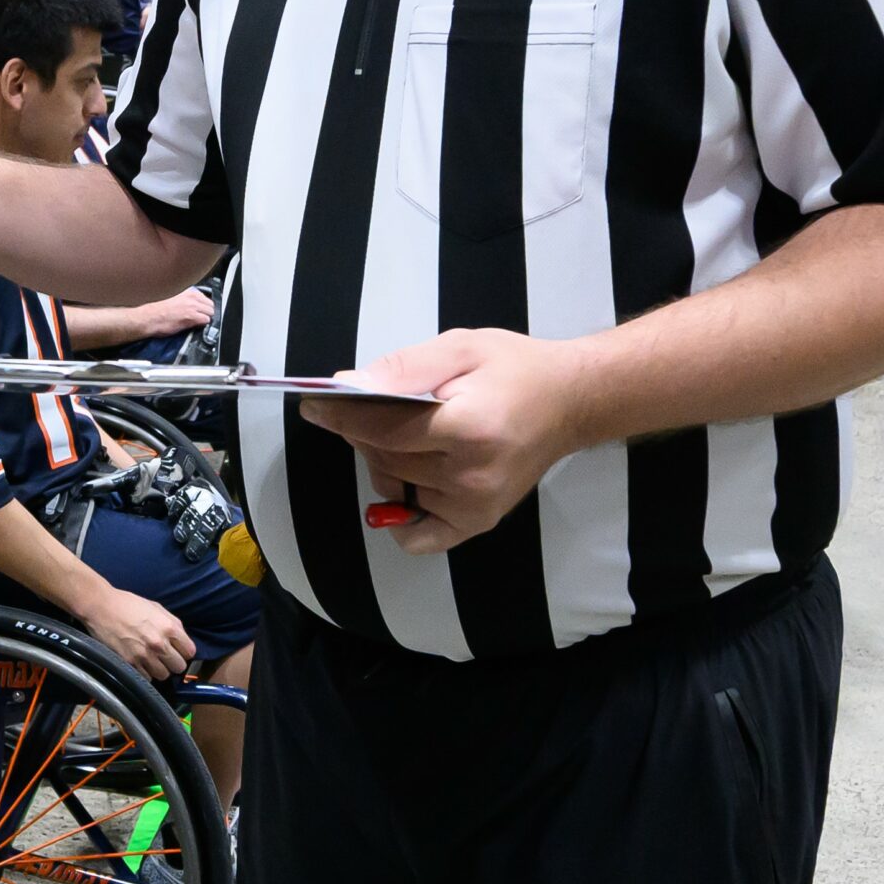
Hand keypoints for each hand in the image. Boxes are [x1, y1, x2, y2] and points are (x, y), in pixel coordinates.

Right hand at [81, 585, 195, 681]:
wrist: (101, 607)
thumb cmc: (128, 604)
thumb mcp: (156, 607)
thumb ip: (172, 624)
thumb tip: (182, 641)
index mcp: (169, 627)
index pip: (190, 652)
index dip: (184, 652)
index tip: (178, 651)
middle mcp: (159, 643)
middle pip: (179, 667)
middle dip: (173, 662)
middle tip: (164, 657)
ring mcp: (144, 655)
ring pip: (163, 675)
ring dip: (159, 669)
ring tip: (151, 661)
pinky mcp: (130, 663)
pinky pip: (146, 678)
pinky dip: (145, 673)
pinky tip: (139, 663)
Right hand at [138, 288, 214, 339]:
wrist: (147, 318)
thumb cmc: (153, 309)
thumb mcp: (170, 297)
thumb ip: (182, 298)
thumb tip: (188, 304)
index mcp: (185, 290)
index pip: (204, 296)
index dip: (202, 305)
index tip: (200, 310)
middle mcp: (190, 296)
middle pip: (210, 304)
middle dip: (207, 311)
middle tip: (201, 317)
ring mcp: (192, 306)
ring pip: (211, 312)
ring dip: (206, 317)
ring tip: (198, 322)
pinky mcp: (192, 317)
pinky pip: (206, 320)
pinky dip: (203, 324)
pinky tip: (197, 326)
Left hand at [300, 329, 593, 556]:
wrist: (570, 402)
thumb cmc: (515, 369)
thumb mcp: (461, 347)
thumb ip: (404, 368)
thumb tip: (348, 385)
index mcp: (469, 429)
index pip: (382, 431)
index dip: (341, 417)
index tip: (313, 405)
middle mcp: (471, 477)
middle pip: (384, 459)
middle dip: (364, 431)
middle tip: (373, 406)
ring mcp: (475, 507)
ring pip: (394, 487)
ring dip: (383, 461)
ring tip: (409, 434)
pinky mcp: (478, 523)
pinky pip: (417, 536)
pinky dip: (399, 513)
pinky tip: (404, 484)